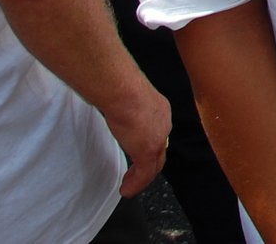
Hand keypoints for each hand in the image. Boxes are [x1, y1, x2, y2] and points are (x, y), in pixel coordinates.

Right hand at [101, 81, 171, 195]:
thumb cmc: (120, 85)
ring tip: (129, 186)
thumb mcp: (125, 95)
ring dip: (142, 178)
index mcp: (159, 109)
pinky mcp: (148, 151)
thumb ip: (123, 102)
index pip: (158, 131)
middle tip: (136, 174)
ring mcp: (158, 138)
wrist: (124, 90)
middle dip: (149, 164)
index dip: (150, 142)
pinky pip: (145, 174)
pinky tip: (125, 190)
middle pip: (159, 150)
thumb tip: (112, 100)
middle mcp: (163, 124)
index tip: (137, 150)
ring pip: (155, 164)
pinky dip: (136, 184)